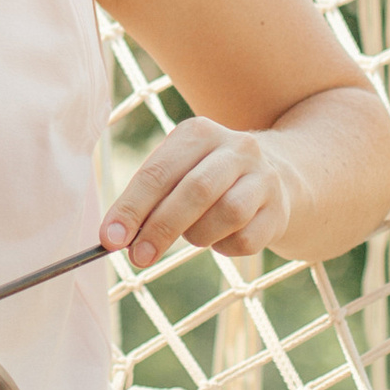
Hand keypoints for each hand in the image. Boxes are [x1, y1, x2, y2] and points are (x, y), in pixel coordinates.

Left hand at [100, 120, 292, 266]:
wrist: (278, 176)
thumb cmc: (207, 177)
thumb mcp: (179, 171)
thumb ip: (148, 198)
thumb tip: (116, 236)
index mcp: (199, 132)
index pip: (158, 172)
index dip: (132, 208)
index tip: (110, 239)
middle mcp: (236, 147)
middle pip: (195, 190)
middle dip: (161, 227)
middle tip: (139, 256)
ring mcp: (264, 177)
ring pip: (227, 214)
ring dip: (199, 235)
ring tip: (193, 235)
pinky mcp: (279, 209)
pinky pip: (246, 239)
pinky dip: (225, 247)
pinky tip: (221, 238)